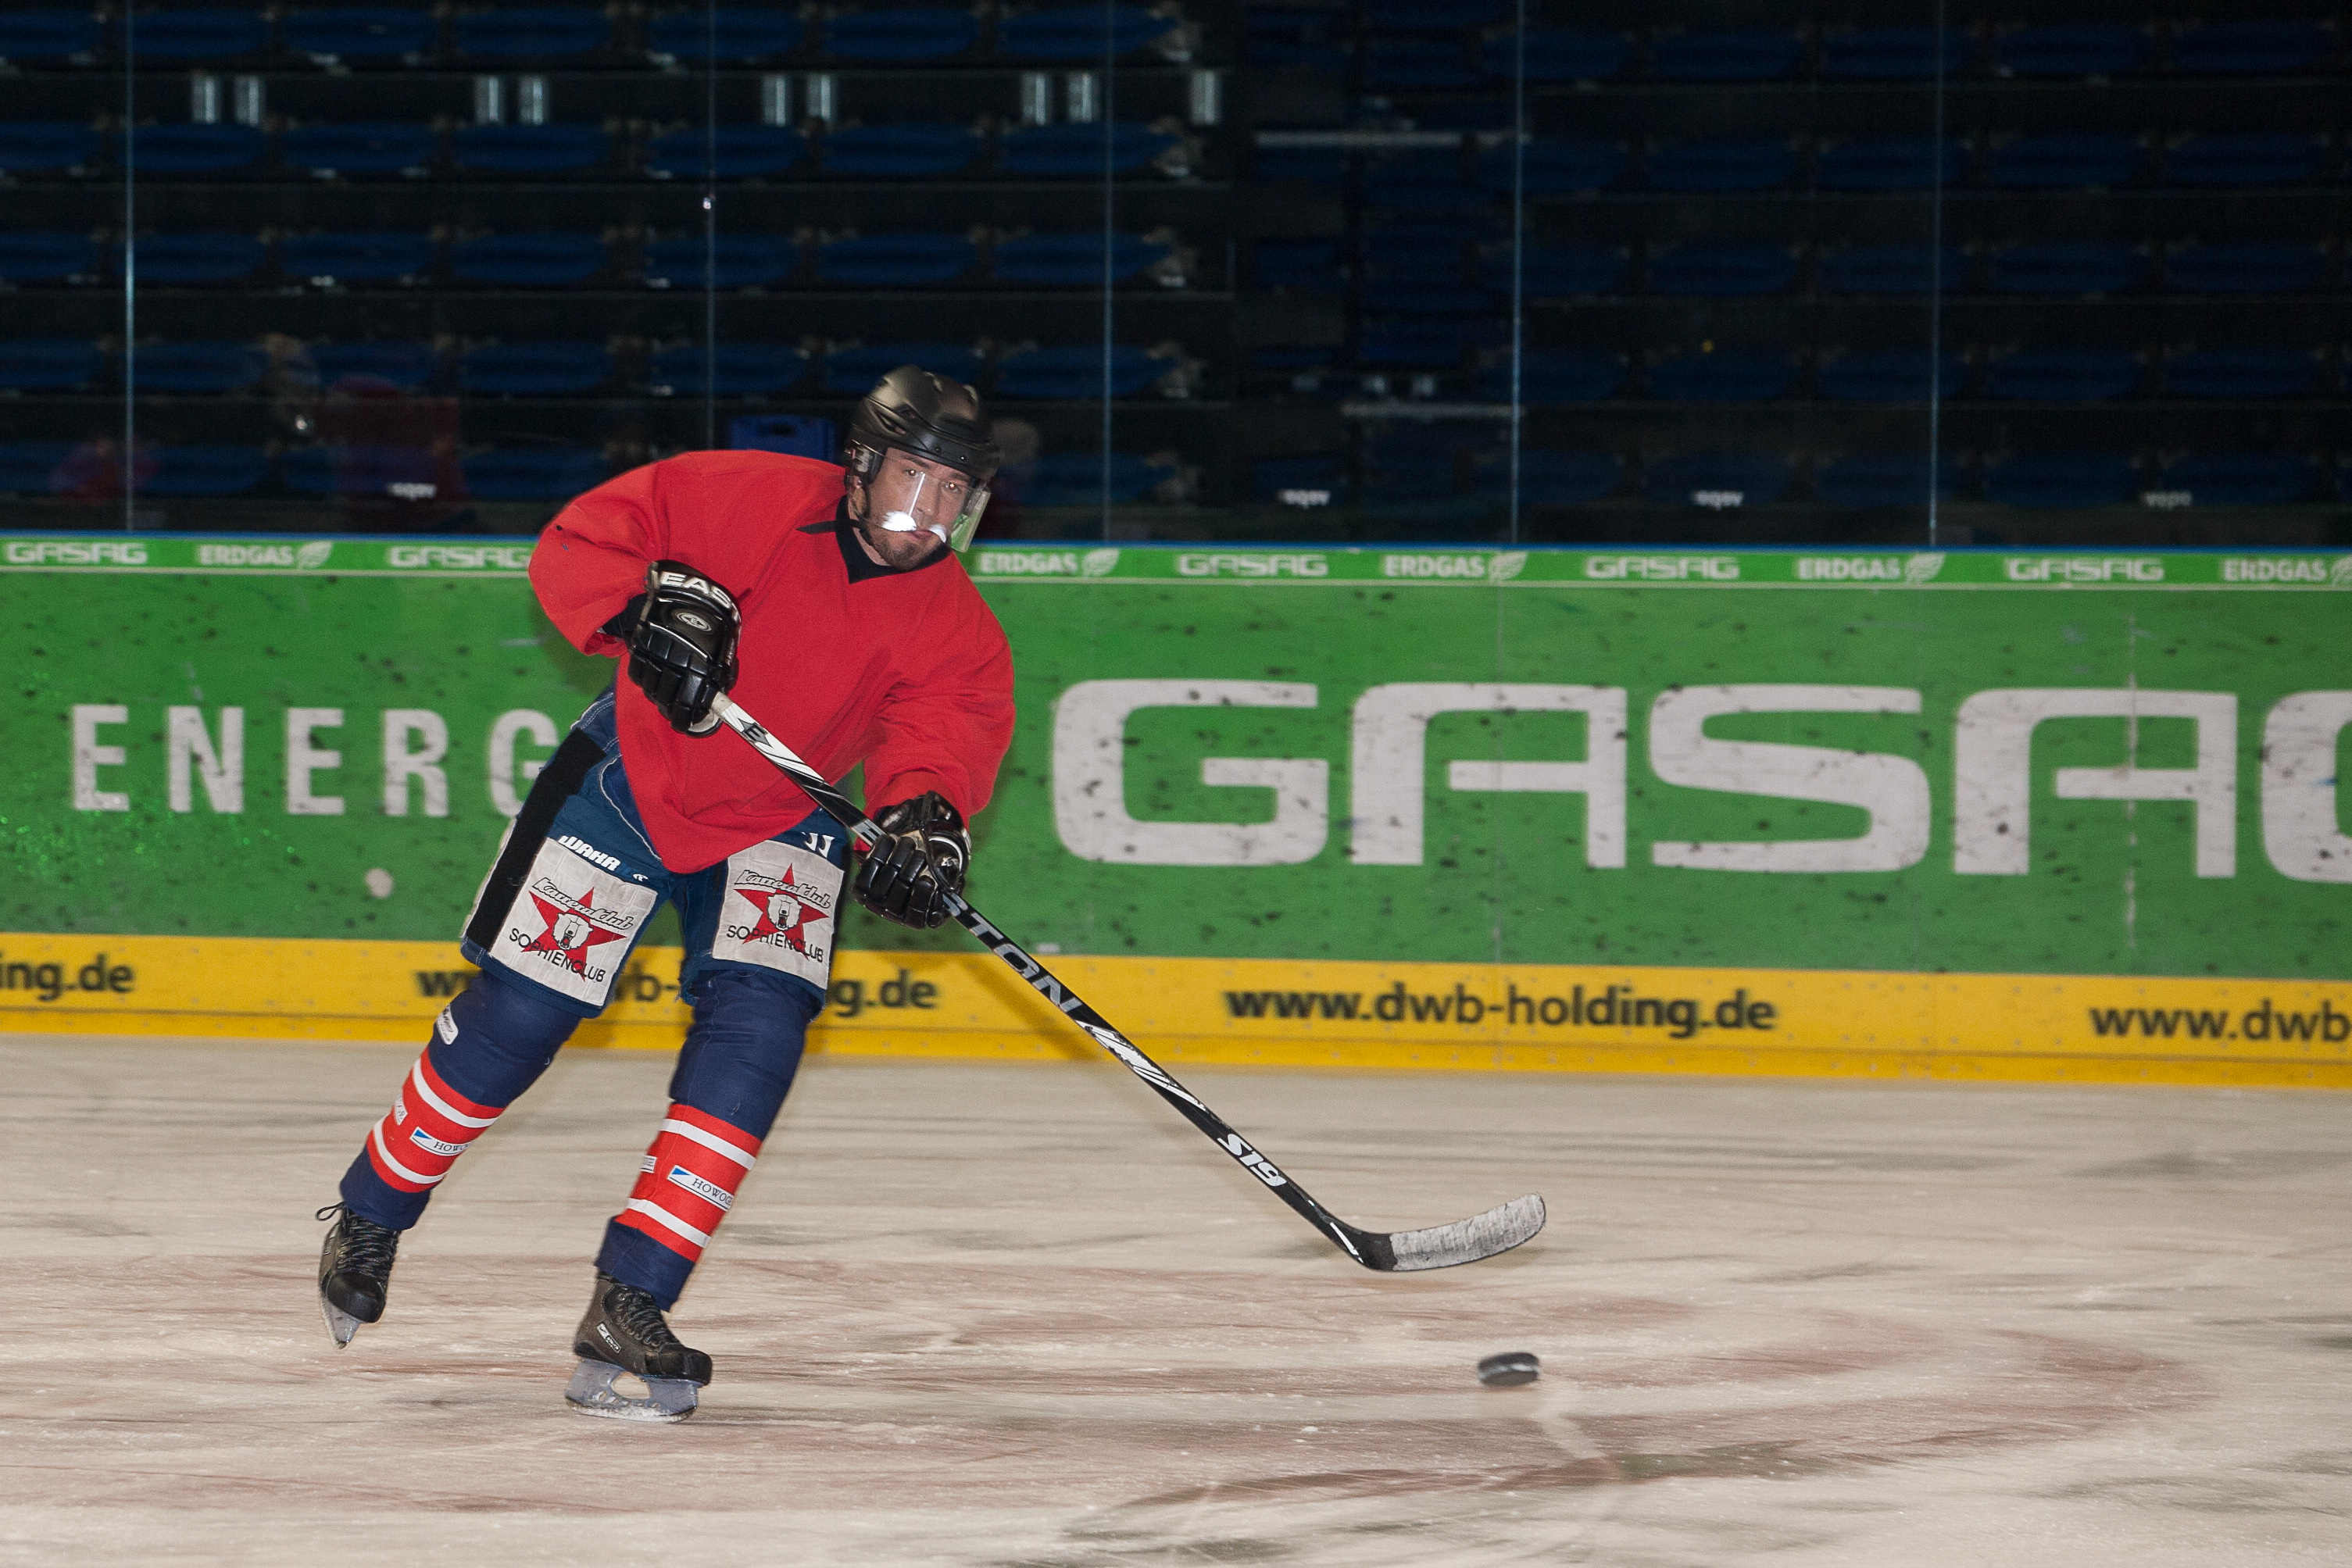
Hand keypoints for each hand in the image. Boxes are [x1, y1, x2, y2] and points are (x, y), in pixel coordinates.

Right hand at [624, 560, 738, 734]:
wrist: (689, 590)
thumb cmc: (713, 622)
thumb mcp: (723, 650)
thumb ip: (719, 676)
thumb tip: (716, 700)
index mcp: (701, 666)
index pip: (688, 702)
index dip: (685, 718)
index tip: (684, 723)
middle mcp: (677, 662)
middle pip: (665, 699)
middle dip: (669, 708)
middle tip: (673, 710)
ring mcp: (656, 654)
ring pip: (649, 687)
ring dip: (656, 693)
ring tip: (663, 692)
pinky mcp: (641, 645)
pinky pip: (636, 672)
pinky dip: (643, 678)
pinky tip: (651, 676)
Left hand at [851, 793, 969, 927]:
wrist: (904, 868)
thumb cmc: (931, 873)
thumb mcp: (945, 875)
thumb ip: (949, 871)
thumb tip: (946, 863)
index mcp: (916, 919)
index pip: (917, 913)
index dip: (921, 896)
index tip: (928, 879)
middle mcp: (894, 915)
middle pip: (902, 889)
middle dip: (913, 867)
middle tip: (921, 852)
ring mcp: (876, 903)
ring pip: (887, 875)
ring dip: (900, 855)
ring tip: (909, 842)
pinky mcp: (862, 889)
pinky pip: (869, 869)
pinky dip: (880, 851)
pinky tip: (889, 840)